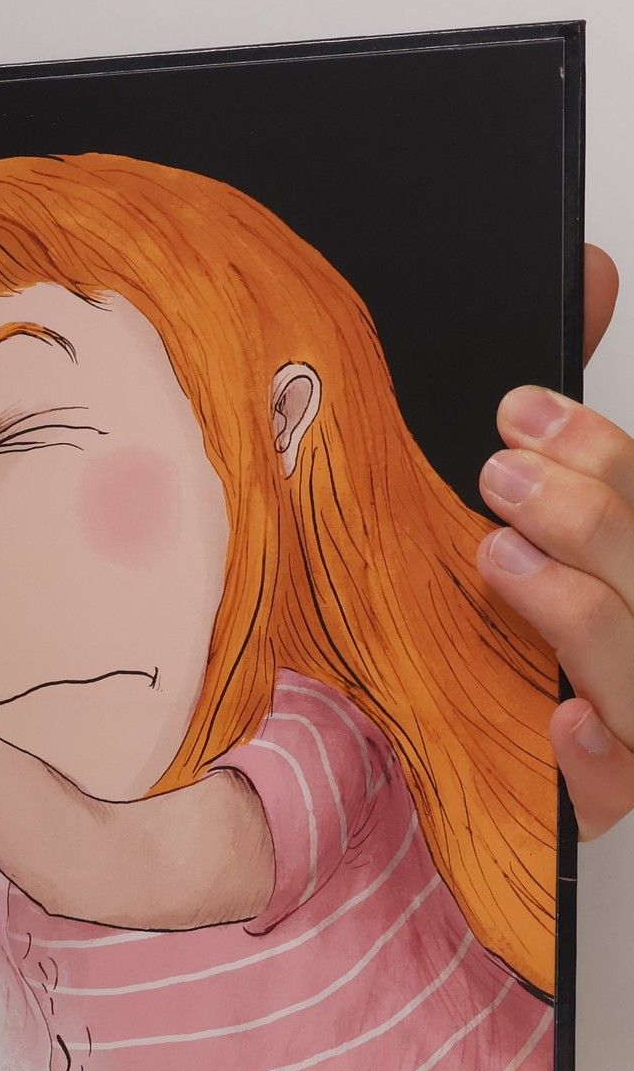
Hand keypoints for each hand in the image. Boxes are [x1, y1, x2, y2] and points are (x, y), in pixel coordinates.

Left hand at [477, 242, 633, 835]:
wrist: (452, 780)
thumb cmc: (509, 633)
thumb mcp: (536, 525)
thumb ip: (570, 425)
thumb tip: (589, 269)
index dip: (604, 457)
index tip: (517, 411)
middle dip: (593, 514)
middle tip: (501, 473)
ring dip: (579, 611)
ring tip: (499, 557)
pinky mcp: (611, 801)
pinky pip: (618, 788)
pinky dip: (597, 757)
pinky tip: (562, 720)